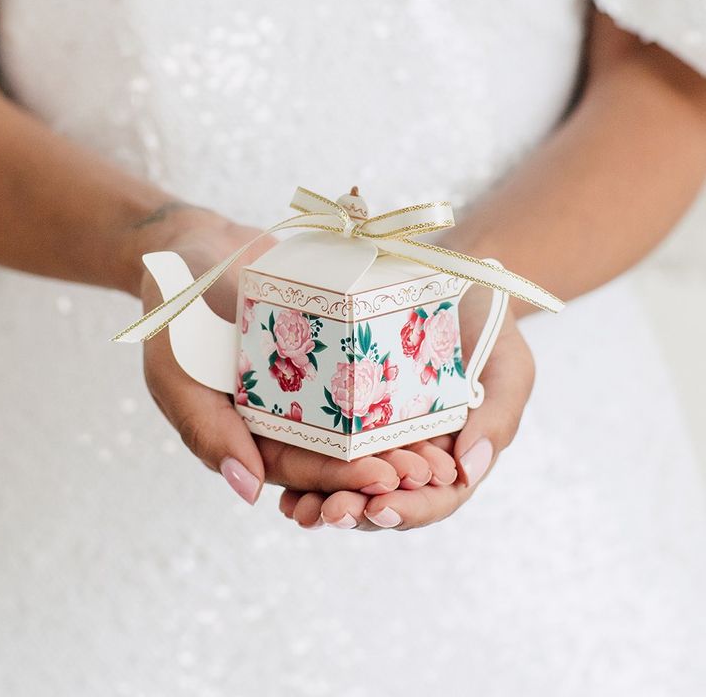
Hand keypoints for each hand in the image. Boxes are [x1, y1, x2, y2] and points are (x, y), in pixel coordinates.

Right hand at [135, 205, 406, 504]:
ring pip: (358, 420)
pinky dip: (395, 388)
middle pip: (338, 451)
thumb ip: (206, 431)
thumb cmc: (175, 314)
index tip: (385, 479)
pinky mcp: (332, 347)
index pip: (298, 466)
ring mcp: (311, 381)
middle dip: (383, 465)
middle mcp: (284, 415)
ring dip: (399, 438)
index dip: (340, 477)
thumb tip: (249, 492)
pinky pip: (364, 370)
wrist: (197, 247)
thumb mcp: (177, 373)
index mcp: (249, 434)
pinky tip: (434, 394)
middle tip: (429, 472)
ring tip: (442, 448)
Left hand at [279, 286, 534, 529]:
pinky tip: (285, 487)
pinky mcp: (347, 415)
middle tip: (331, 513)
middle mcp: (412, 455)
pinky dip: (307, 474)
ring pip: (351, 484)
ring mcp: (377, 438)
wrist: (454, 283)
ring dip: (324, 502)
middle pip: (386, 499)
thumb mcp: (509, 367)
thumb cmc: (487, 327)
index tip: (382, 508)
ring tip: (299, 510)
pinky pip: (326, 449)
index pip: (435, 497)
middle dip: (358, 511)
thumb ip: (498, 418)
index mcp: (453, 455)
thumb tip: (469, 470)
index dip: (410, 509)